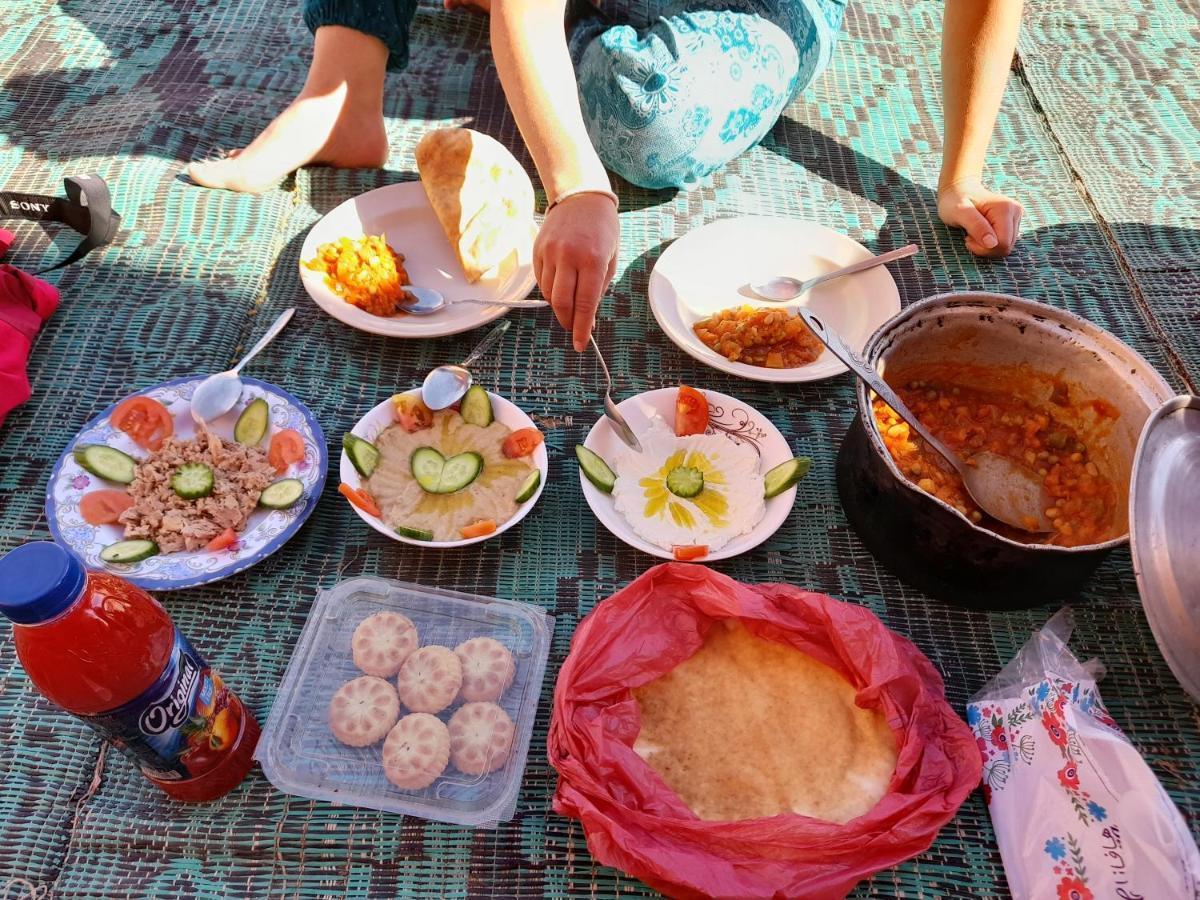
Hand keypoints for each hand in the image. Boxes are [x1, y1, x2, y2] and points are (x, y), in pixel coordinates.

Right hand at [533, 193, 618, 351]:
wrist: (581, 197)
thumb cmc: (602, 229)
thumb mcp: (610, 259)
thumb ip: (599, 289)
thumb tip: (588, 319)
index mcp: (592, 260)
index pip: (585, 304)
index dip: (581, 328)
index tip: (580, 344)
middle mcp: (568, 257)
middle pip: (562, 303)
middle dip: (567, 322)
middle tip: (573, 328)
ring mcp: (550, 252)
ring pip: (549, 294)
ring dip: (559, 307)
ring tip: (569, 306)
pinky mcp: (537, 250)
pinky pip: (541, 280)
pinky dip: (550, 290)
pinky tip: (560, 287)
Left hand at [938, 177, 1023, 257]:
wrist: (959, 190)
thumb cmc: (955, 200)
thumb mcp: (959, 213)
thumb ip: (976, 226)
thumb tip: (992, 244)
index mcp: (1005, 209)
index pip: (1003, 243)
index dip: (984, 248)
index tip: (967, 239)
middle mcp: (1015, 211)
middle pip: (1006, 247)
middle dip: (985, 248)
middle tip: (969, 236)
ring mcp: (1015, 217)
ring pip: (1005, 247)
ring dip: (986, 247)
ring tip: (973, 233)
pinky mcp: (1012, 222)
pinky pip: (1003, 243)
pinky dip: (989, 244)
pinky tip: (979, 233)